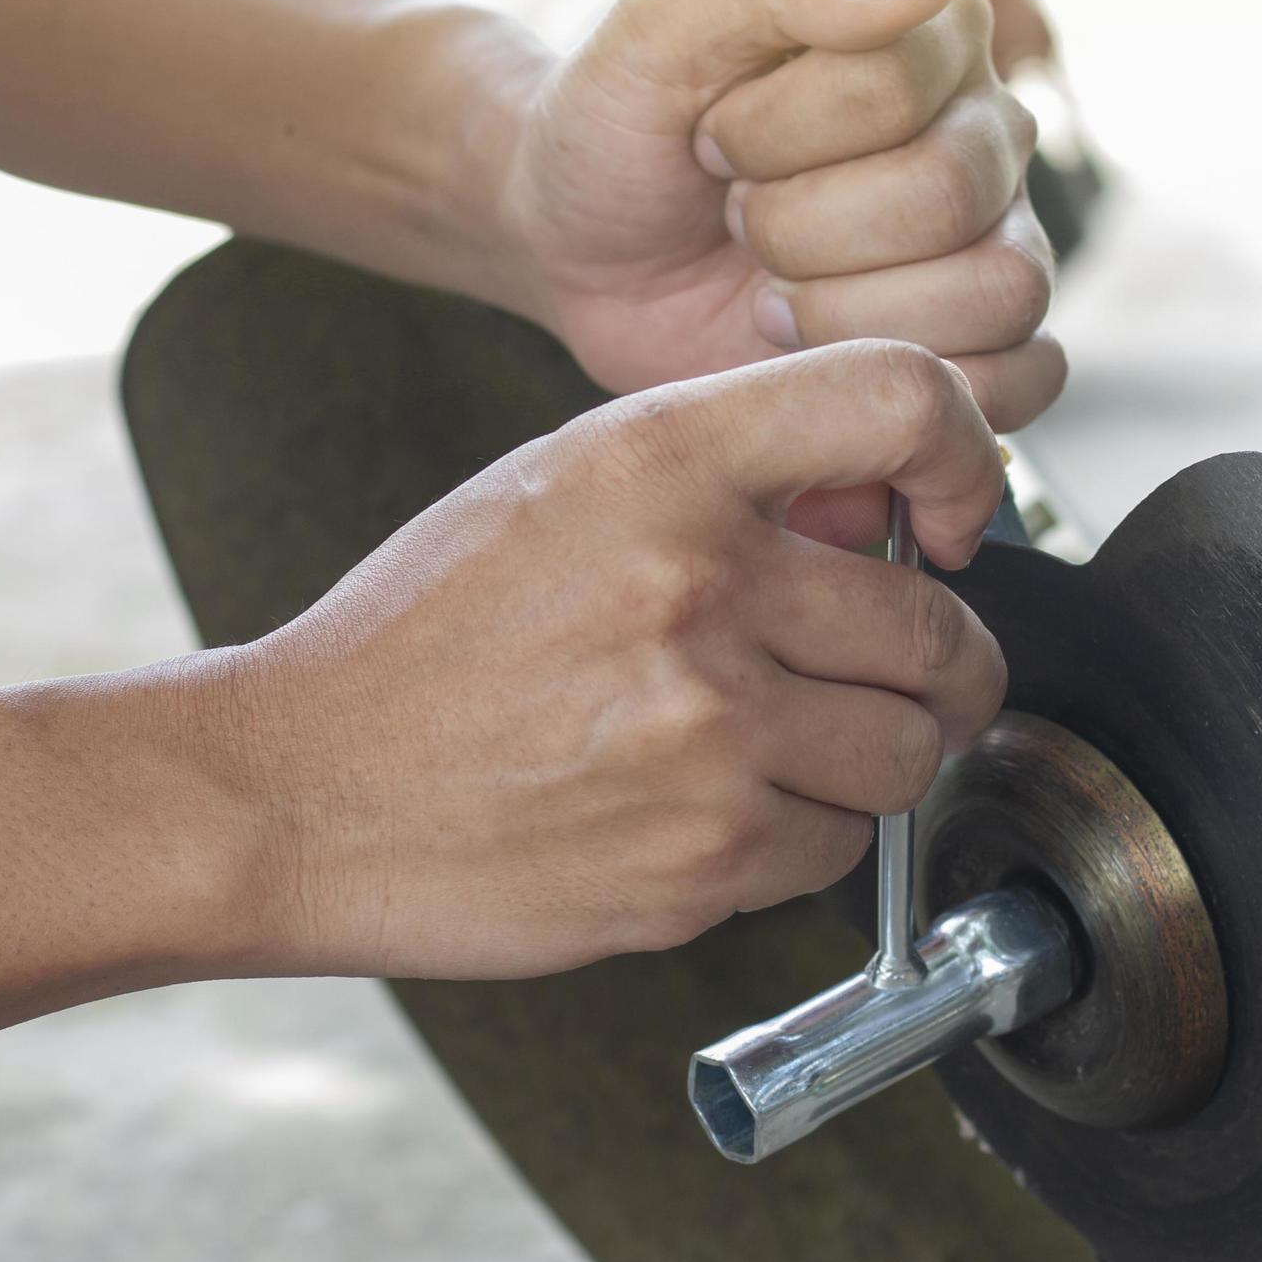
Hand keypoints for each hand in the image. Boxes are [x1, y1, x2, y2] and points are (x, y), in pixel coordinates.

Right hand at [216, 341, 1010, 977]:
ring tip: (775, 751)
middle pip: (938, 627)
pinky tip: (703, 813)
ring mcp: (709, 735)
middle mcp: (700, 587)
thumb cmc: (426, 639)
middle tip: (892, 681)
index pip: (901, 399)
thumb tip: (886, 519)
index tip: (952, 521)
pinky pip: (836, 851)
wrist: (296, 789)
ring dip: (868, 762)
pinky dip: (797, 841)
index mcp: (661, 462)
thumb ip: (726, 481)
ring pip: (907, 755)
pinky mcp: (703, 862)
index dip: (965, 462)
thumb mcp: (560, 490)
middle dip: (935, 666)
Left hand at [498, 0, 1064, 436]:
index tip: (710, 136)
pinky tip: (821, 358)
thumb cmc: (623, 123)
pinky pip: (1028, 378)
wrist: (582, 248)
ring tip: (774, 289)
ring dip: (845, 312)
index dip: (773, 134)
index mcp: (935, 28)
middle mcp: (987, 131)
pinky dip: (916, 388)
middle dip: (797, 226)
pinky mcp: (980, 345)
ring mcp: (996, 241)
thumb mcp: (662, 20)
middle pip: (948, 197)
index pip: (895, 89)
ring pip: (999, 293)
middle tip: (737, 215)